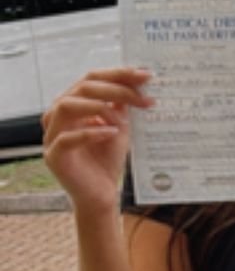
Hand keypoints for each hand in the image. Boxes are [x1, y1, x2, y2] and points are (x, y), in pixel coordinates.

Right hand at [41, 69, 153, 217]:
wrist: (100, 195)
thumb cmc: (106, 161)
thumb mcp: (119, 127)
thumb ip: (121, 105)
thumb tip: (135, 80)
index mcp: (72, 103)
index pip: (92, 79)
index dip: (118, 74)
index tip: (146, 75)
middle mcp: (58, 115)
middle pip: (82, 88)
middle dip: (115, 88)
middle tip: (142, 96)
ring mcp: (52, 135)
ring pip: (66, 106)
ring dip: (99, 108)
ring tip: (122, 120)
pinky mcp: (53, 156)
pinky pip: (67, 138)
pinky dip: (90, 132)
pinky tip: (111, 133)